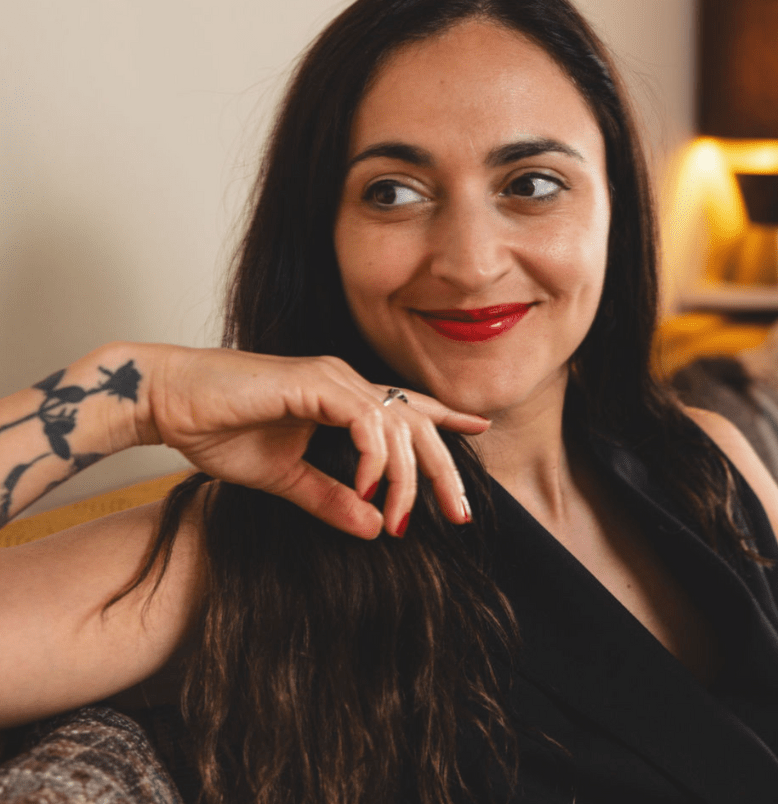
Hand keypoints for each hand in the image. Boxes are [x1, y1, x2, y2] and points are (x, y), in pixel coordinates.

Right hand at [138, 346, 487, 537]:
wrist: (166, 402)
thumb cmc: (216, 430)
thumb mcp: (283, 478)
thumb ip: (330, 499)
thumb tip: (375, 528)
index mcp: (342, 399)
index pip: (407, 409)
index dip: (446, 419)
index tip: (481, 429)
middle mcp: (345, 383)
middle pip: (417, 423)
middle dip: (443, 470)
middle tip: (460, 514)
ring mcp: (332, 379)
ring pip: (398, 426)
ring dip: (403, 477)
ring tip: (398, 519)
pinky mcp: (313, 382)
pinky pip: (365, 420)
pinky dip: (373, 458)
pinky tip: (366, 489)